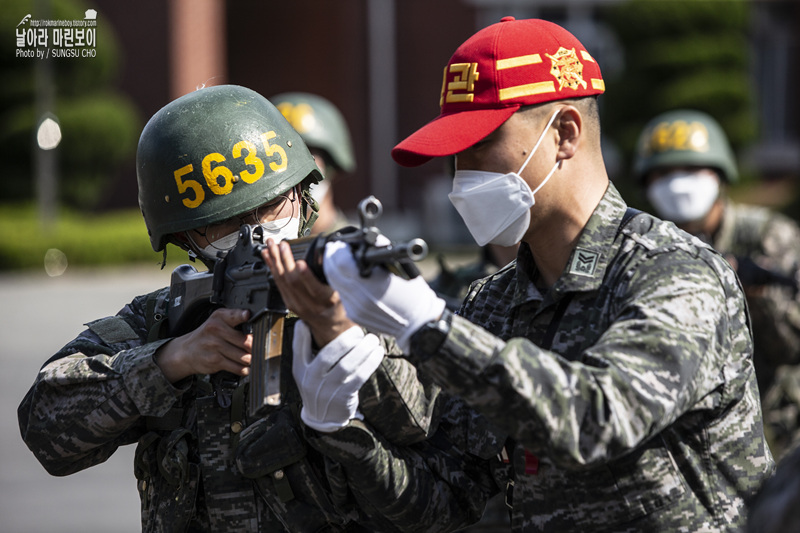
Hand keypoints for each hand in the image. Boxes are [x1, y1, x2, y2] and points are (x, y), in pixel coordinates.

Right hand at [155, 308, 251, 381]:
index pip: (233, 315)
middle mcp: (216, 330)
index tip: (248, 315)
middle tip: (260, 348)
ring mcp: (214, 346)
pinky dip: (244, 369)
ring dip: (251, 359)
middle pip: (246, 341)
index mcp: (219, 317)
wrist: (187, 351)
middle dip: (256, 347)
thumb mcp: (217, 320)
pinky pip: (237, 367)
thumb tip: (257, 326)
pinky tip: (245, 367)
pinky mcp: (215, 361)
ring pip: (243, 356)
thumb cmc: (207, 335)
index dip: (243, 315)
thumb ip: (235, 319)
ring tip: (252, 358)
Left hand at [261, 239, 355, 346]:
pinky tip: (267, 257)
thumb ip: (334, 278)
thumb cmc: (337, 305)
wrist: (329, 324)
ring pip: (282, 281)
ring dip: (275, 261)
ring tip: (270, 246)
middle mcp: (310, 304)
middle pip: (293, 282)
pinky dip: (272, 268)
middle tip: (281, 244)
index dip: (306, 276)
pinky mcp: (288, 302)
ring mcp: (296, 304)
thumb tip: (328, 257)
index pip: (315, 289)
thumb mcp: (342, 292)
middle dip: (286, 260)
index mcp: (326, 301)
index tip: (301, 263)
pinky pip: (278, 283)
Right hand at [292, 320, 383, 431]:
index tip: (324, 320)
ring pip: (347, 365)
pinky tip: (377, 353)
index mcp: (300, 369)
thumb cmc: (317, 386)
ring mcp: (328, 390)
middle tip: (359, 330)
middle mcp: (312, 380)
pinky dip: (370, 363)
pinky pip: (359, 376)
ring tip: (372, 339)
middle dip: (345, 340)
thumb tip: (306, 322)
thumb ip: (304, 348)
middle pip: (328, 355)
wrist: (321, 418)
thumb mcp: (305, 370)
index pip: (299, 348)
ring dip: (362, 350)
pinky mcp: (343, 397)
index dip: (306, 334)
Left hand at [323, 241, 445, 351]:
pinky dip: (343, 283)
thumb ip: (382, 251)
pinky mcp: (354, 315)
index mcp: (373, 285)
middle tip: (337, 248)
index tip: (344, 244)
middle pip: (332, 272)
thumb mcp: (402, 268)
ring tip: (341, 259)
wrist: (416, 324)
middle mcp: (360, 298)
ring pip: (334, 283)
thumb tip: (368, 240)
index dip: (340, 250)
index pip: (342, 262)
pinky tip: (350, 277)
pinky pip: (342, 294)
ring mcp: (355, 309)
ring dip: (335, 269)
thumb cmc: (414, 294)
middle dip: (332, 257)